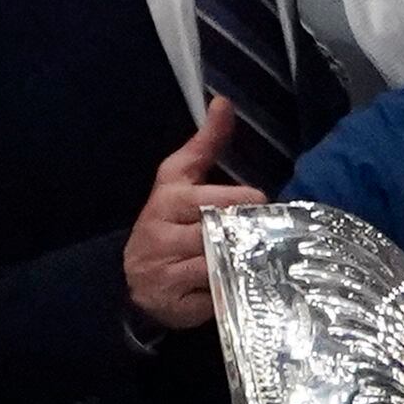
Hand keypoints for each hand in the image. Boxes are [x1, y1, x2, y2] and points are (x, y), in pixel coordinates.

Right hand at [125, 97, 263, 331]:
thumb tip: (223, 103)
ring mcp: (164, 267)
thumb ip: (205, 144)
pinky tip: (239, 285)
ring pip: (217, 260)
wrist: (137, 279)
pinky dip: (229, 288)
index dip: (241, 200)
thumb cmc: (169, 222)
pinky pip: (213, 293)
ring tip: (260, 259)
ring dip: (242, 260)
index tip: (259, 203)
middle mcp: (162, 229)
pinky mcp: (173, 299)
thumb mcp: (181, 179)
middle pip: (217, 228)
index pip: (211, 195)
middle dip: (245, 231)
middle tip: (266, 235)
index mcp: (169, 196)